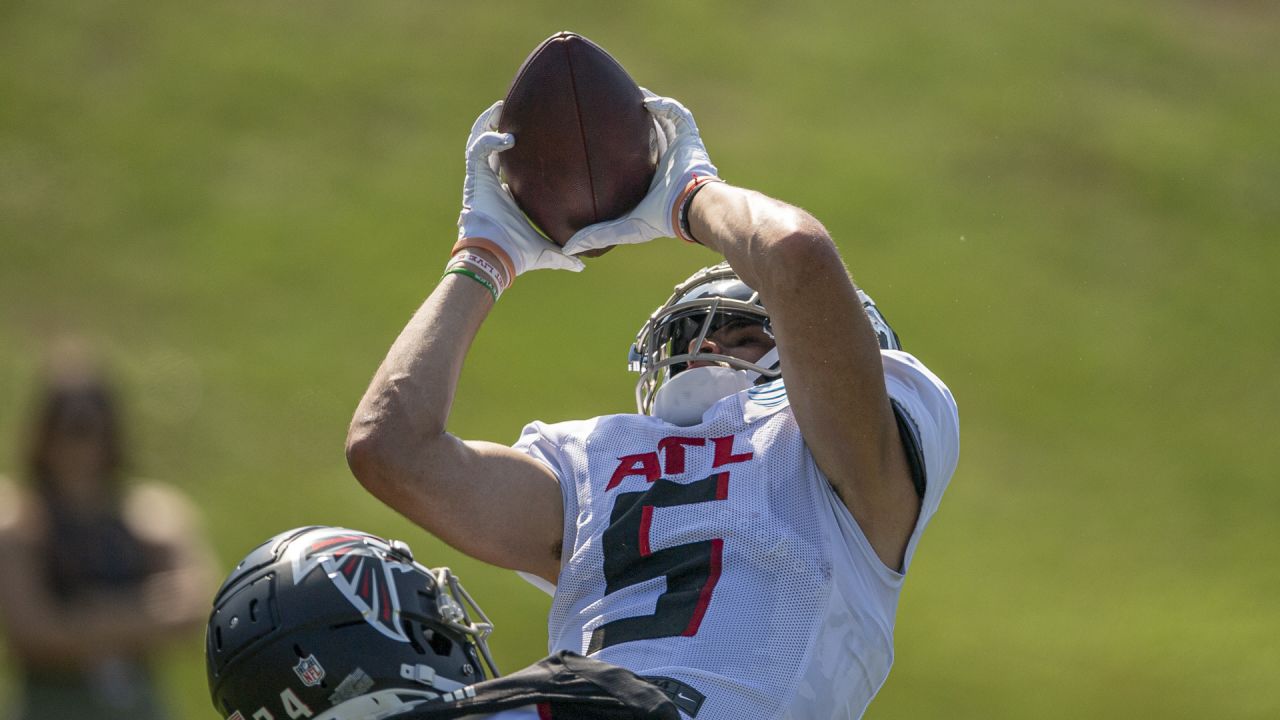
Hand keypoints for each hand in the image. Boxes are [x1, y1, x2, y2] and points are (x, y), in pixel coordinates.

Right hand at [454, 101, 583, 277]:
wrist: (494, 257)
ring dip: (486, 123)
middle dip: (495, 126)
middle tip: (510, 109)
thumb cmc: (515, 255)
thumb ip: (564, 255)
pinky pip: (477, 150)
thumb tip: (583, 264)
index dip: (513, 151)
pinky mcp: (474, 178)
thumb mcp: (546, 251)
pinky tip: (507, 135)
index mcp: (504, 196)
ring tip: (499, 107)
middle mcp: (490, 183)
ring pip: (477, 141)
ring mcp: (480, 179)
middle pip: (489, 147)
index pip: (507, 166)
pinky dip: (489, 139)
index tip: (530, 136)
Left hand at [562, 90, 719, 255]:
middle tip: (609, 106)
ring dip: (648, 105)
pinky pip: (677, 114)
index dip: (616, 146)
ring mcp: (678, 146)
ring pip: (662, 119)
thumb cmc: (661, 218)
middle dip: (631, 119)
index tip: (595, 135)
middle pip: (646, 133)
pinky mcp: (690, 136)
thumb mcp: (624, 227)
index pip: (630, 157)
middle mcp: (665, 159)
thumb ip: (598, 234)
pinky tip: (645, 99)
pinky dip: (663, 105)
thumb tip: (568, 247)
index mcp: (651, 177)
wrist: (690, 206)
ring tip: (629, 93)